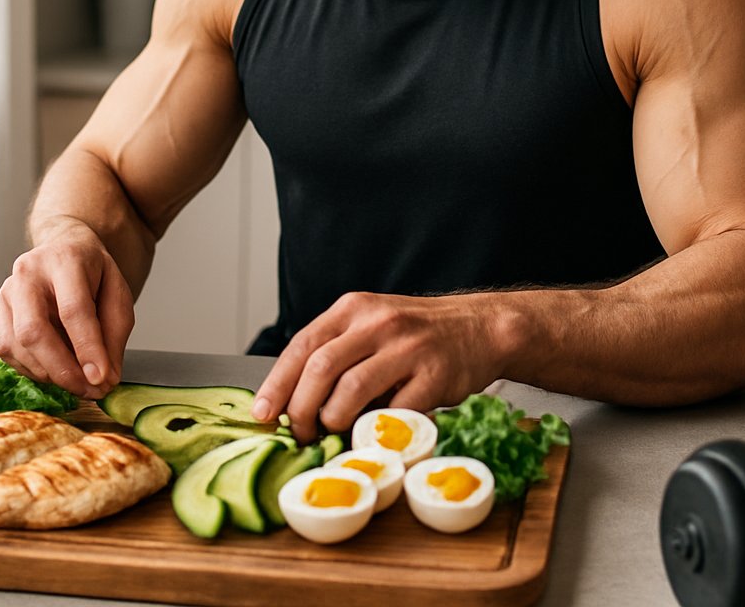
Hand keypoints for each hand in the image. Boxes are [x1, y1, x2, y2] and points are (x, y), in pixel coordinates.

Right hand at [0, 219, 134, 399]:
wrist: (65, 254)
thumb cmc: (92, 276)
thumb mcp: (118, 296)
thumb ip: (114, 335)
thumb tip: (105, 378)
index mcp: (63, 260)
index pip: (73, 309)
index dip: (87, 348)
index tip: (101, 379)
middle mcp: (27, 274)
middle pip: (34, 330)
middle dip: (62, 369)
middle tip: (89, 390)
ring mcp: (6, 295)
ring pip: (18, 346)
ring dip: (50, 374)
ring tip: (79, 381)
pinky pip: (9, 353)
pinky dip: (34, 370)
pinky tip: (56, 368)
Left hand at [252, 291, 505, 442]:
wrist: (480, 328)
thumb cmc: (416, 335)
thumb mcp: (372, 326)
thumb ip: (337, 352)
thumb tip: (291, 399)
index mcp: (354, 309)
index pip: (302, 344)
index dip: (277, 383)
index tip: (263, 413)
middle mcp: (378, 322)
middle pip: (321, 368)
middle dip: (301, 409)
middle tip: (300, 433)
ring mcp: (408, 347)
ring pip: (352, 391)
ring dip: (335, 421)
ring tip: (334, 433)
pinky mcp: (435, 375)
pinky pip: (394, 412)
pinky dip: (376, 430)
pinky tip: (371, 436)